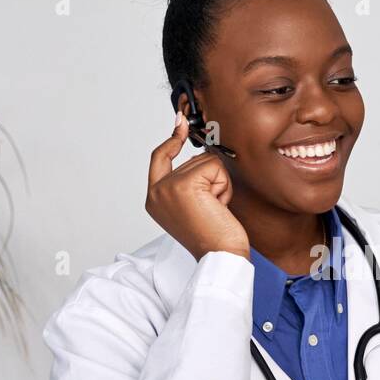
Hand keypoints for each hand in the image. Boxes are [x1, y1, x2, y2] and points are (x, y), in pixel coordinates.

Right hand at [145, 111, 248, 260]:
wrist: (221, 256)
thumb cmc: (213, 239)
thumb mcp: (194, 207)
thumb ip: (190, 183)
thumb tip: (203, 156)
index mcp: (154, 199)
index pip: (159, 158)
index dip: (171, 140)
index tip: (181, 123)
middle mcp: (156, 193)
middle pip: (192, 160)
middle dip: (211, 180)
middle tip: (211, 208)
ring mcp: (168, 187)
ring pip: (205, 162)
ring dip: (218, 184)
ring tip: (214, 209)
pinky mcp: (185, 184)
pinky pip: (214, 167)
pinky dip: (224, 186)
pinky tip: (218, 206)